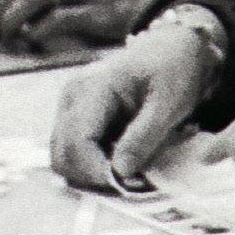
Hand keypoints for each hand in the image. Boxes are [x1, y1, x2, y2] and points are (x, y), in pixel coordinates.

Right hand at [50, 26, 219, 192]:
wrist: (171, 48)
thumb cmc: (173, 70)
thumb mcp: (168, 104)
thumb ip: (143, 138)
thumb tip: (120, 172)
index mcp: (93, 87)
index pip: (77, 141)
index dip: (96, 170)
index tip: (125, 185)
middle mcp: (72, 96)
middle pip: (62, 152)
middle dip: (91, 176)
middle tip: (127, 184)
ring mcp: (69, 106)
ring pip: (63, 155)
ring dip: (90, 172)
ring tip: (125, 171)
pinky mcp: (75, 116)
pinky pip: (73, 149)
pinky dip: (92, 163)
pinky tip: (119, 158)